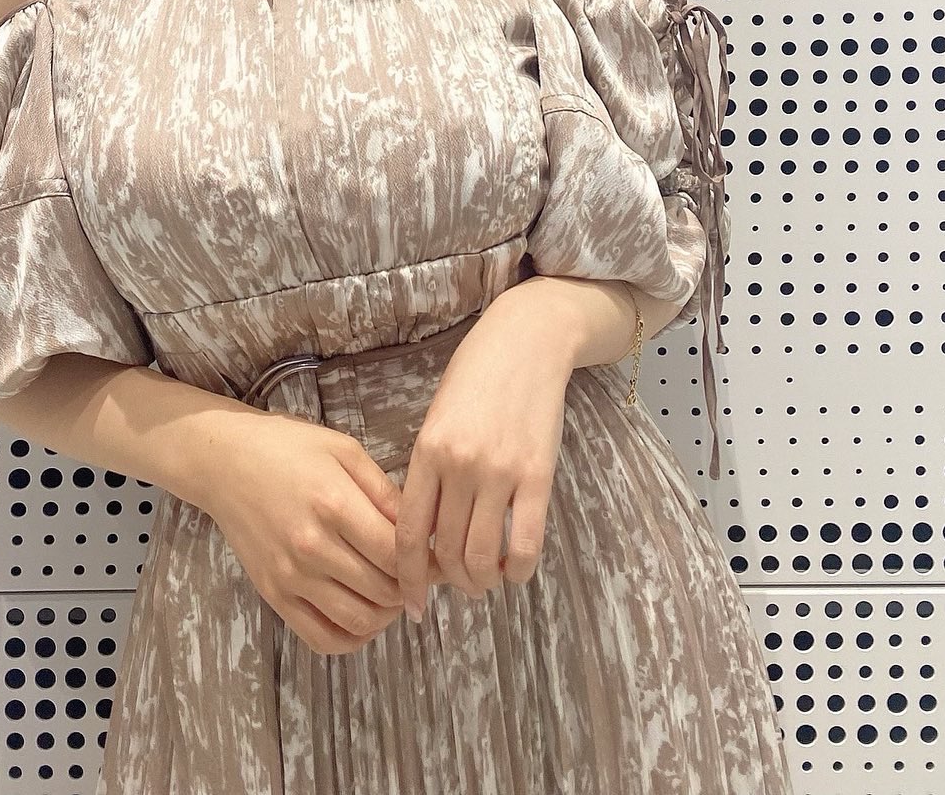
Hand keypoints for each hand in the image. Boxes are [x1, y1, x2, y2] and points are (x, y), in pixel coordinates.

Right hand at [203, 408, 449, 656]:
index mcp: (335, 504)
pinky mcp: (273, 595)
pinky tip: (363, 615)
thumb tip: (422, 530)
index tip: (438, 560)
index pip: (397, 554)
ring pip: (359, 621)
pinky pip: (321, 638)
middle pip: (383, 590)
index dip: (427, 563)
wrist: (224, 463)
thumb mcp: (344, 451)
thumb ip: (385, 492)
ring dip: (386, 614)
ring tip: (392, 593)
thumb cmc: (288, 448)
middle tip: (417, 575)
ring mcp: (290, 576)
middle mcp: (312, 547)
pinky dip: (352, 638)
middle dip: (410, 586)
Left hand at [394, 304, 573, 619]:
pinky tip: (514, 570)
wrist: (526, 340)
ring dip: (482, 582)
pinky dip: (518, 571)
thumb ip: (428, 471)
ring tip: (485, 579)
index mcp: (426, 451)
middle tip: (457, 583)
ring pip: (483, 557)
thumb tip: (424, 534)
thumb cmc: (476, 377)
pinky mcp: (539, 476)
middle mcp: (460, 466)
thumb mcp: (436, 418)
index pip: (408, 534)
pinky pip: (527, 545)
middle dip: (449, 582)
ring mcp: (500, 472)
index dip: (406, 578)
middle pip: (447, 554)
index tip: (409, 603)